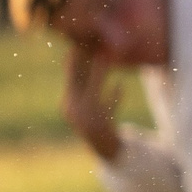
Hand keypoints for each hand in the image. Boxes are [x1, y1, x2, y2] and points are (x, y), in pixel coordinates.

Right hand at [62, 45, 122, 160]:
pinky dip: (113, 98)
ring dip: (98, 74)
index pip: (72, 76)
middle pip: (78, 80)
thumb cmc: (99, 124)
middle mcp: (74, 110)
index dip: (75, 59)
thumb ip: (93, 85)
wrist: (105, 149)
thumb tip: (98, 61)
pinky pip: (107, 109)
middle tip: (92, 42)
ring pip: (91, 92)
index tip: (80, 41)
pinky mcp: (99, 126)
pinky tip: (120, 86)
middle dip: (83, 61)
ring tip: (105, 57)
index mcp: (70, 103)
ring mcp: (86, 118)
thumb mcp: (94, 104)